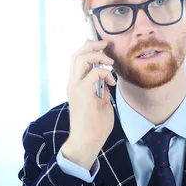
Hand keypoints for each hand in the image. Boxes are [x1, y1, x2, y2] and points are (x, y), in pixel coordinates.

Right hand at [62, 39, 116, 169]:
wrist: (87, 141)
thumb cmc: (94, 126)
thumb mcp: (101, 102)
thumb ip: (101, 90)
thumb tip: (106, 82)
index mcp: (76, 85)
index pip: (77, 60)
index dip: (88, 49)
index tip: (102, 47)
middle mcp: (73, 83)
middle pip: (76, 55)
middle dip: (92, 45)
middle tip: (105, 44)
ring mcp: (76, 87)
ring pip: (80, 58)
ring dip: (97, 55)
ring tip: (109, 60)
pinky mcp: (83, 92)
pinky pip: (93, 72)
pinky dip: (104, 72)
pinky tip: (111, 82)